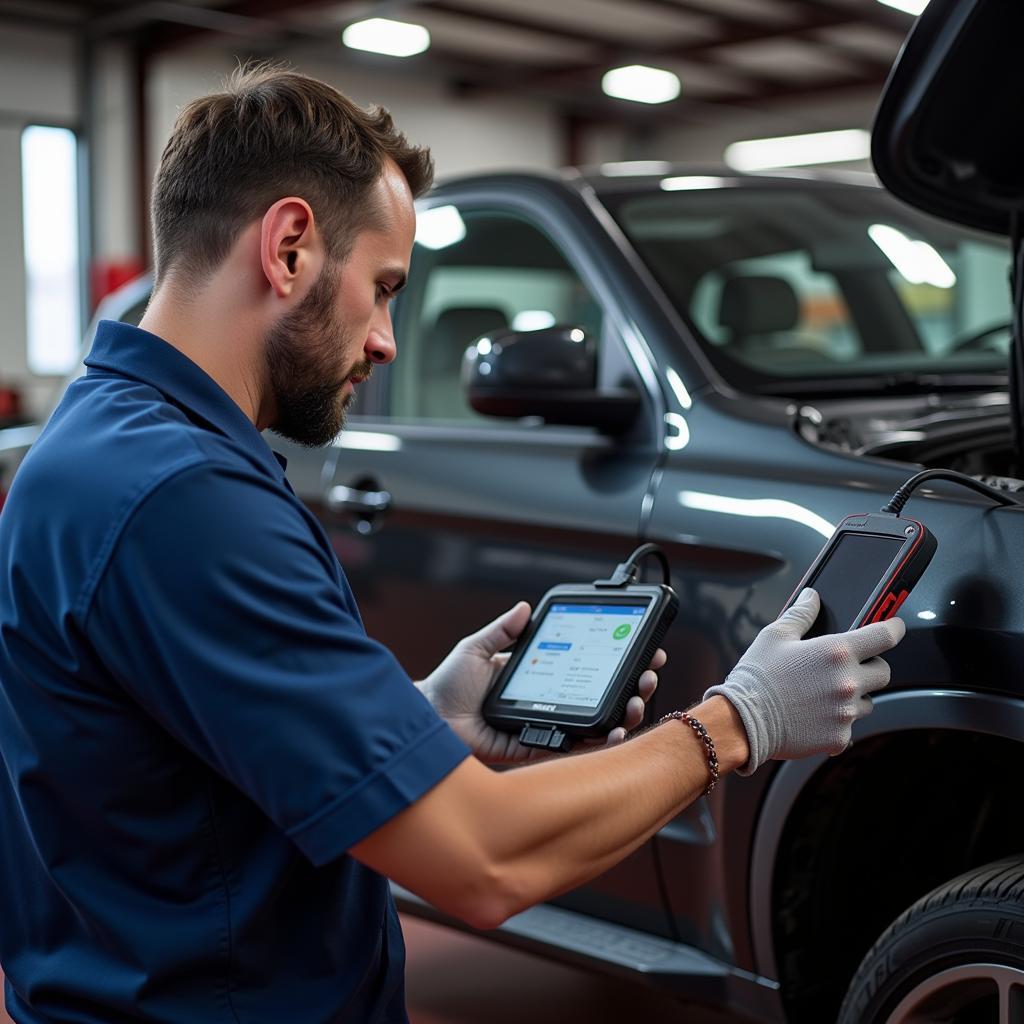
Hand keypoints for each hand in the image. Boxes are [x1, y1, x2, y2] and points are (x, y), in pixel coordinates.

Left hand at [418, 602, 663, 763]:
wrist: (426, 720)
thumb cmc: (446, 685)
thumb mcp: (475, 648)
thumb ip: (501, 630)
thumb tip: (525, 608)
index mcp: (536, 676)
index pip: (584, 666)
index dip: (614, 660)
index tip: (641, 648)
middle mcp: (547, 701)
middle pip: (599, 695)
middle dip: (632, 686)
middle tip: (650, 674)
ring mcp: (545, 725)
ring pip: (595, 723)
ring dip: (623, 713)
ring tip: (639, 700)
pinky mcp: (536, 747)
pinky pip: (572, 746)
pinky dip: (598, 742)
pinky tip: (615, 731)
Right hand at [702, 588, 905, 774]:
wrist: (742, 721)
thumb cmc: (757, 677)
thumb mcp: (775, 636)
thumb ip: (800, 615)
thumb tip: (811, 597)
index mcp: (836, 652)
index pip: (883, 636)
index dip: (893, 629)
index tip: (893, 627)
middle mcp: (848, 682)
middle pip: (883, 672)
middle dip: (870, 666)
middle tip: (845, 667)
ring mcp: (845, 712)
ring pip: (868, 701)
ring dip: (854, 696)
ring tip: (822, 695)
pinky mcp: (839, 737)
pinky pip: (849, 727)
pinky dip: (837, 722)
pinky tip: (814, 716)